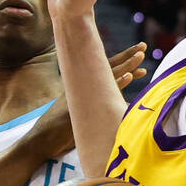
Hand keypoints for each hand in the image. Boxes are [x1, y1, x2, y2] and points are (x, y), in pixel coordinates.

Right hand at [28, 41, 147, 155]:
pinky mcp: (85, 104)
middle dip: (128, 57)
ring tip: (141, 57)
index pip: (107, 68)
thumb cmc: (58, 131)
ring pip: (109, 75)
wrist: (42, 139)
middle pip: (110, 67)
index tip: (138, 54)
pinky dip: (116, 83)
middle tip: (143, 47)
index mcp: (85, 85)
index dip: (123, 60)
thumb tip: (109, 109)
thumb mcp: (77, 113)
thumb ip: (91, 107)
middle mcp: (85, 85)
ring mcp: (84, 94)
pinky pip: (104, 92)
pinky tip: (128, 77)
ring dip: (126, 66)